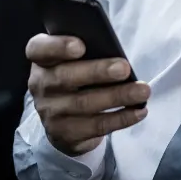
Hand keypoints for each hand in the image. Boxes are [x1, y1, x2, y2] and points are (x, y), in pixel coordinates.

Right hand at [26, 34, 149, 156]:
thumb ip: (88, 50)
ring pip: (84, 103)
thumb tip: (113, 49)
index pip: (38, 49)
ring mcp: (50, 111)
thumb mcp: (73, 60)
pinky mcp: (64, 133)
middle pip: (65, 76)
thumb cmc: (77, 76)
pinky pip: (95, 126)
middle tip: (124, 68)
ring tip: (142, 91)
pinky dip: (121, 118)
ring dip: (117, 96)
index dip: (58, 46)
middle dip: (97, 72)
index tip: (81, 45)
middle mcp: (40, 84)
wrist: (64, 119)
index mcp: (41, 59)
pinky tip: (139, 111)